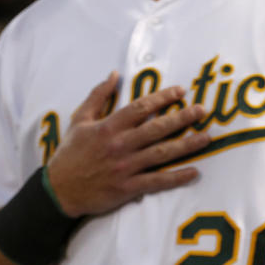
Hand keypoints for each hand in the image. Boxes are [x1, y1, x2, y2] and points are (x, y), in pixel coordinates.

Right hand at [45, 74, 211, 216]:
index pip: (141, 108)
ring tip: (206, 137)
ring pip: (161, 154)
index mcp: (108, 127)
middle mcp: (120, 145)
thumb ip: (98, 96)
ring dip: (186, 145)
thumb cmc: (69, 154)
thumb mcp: (79, 119)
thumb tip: (115, 74)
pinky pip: (157, 182)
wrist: (58, 190)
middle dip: (182, 118)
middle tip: (202, 111)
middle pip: (156, 128)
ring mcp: (125, 167)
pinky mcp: (128, 188)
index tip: (181, 91)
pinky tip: (194, 172)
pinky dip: (176, 177)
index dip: (162, 98)